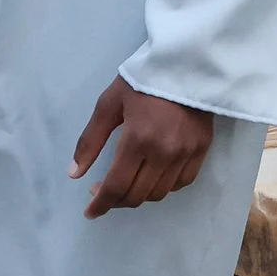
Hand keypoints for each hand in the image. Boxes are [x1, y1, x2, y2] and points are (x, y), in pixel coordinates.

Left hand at [70, 76, 215, 216]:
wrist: (186, 63)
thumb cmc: (142, 80)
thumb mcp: (109, 104)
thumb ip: (90, 140)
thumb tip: (74, 174)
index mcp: (138, 139)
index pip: (116, 185)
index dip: (101, 204)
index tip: (90, 212)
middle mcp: (164, 152)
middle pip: (137, 195)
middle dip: (116, 201)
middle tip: (104, 191)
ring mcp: (186, 153)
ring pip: (159, 193)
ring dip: (139, 195)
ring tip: (127, 183)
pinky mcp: (202, 149)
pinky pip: (182, 183)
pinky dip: (164, 186)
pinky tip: (153, 177)